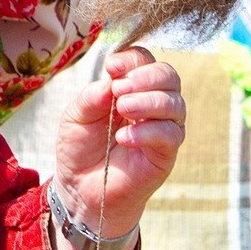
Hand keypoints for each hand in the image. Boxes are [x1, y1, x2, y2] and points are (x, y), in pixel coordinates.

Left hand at [50, 46, 184, 240]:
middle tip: (120, 89)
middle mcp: (153, 104)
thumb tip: (112, 80)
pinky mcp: (166, 154)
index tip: (112, 68)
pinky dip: (148, 131)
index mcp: (131, 88)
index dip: (132, 60)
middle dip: (146, 77)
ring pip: (174, 104)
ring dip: (148, 101)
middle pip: (168, 76)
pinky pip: (170, 135)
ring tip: (122, 109)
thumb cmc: (80, 149)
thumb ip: (93, 96)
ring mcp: (162, 128)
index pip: (145, 61)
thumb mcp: (76, 116)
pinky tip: (124, 138)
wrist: (80, 189)